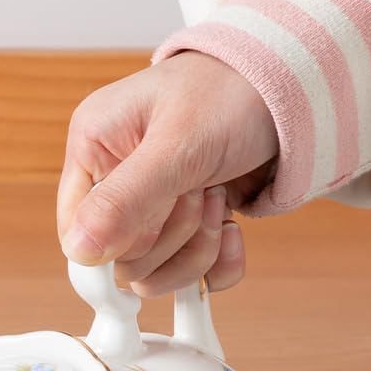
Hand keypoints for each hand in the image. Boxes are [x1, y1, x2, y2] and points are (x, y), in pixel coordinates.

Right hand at [57, 53, 277, 294]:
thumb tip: (80, 250)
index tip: (146, 238)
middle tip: (198, 190)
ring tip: (217, 196)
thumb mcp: (177, 142)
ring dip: (196, 248)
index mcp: (94, 152)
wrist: (295, 88)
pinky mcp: (185, 236)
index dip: (111, 247)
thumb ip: (124, 198)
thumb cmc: (232, 91)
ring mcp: (150, 215)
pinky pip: (190, 282)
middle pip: (117, 263)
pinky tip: (231, 226)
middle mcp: (115, 186)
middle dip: (169, 237)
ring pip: (152, 278)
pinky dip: (218, 265)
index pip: (75, 234)